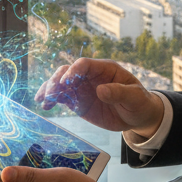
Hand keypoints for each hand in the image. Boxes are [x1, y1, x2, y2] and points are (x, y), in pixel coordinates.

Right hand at [34, 58, 164, 136]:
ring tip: (42, 100)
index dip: (74, 71)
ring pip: (60, 84)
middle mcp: (90, 76)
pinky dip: (51, 100)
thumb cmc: (139, 102)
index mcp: (105, 69)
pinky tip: (44, 106)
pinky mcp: (78, 102)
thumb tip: (101, 90)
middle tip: (51, 93)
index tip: (66, 82)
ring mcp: (82, 89)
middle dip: (57, 80)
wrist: (137, 116)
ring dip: (49, 89)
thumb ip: (119, 93)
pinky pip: (61, 98)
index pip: (85, 64)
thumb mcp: (134, 97)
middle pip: (67, 72)